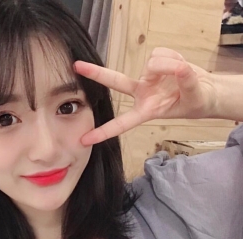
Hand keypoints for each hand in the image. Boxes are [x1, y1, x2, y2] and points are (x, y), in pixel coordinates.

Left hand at [74, 47, 216, 144]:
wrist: (206, 90)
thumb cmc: (196, 101)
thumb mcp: (194, 99)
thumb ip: (186, 83)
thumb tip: (178, 68)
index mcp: (146, 111)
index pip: (122, 123)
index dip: (104, 132)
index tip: (84, 139)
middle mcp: (141, 93)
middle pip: (116, 82)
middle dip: (96, 73)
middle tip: (76, 66)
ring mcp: (147, 77)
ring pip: (154, 62)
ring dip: (172, 64)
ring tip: (183, 74)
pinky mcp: (154, 62)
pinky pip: (162, 52)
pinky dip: (176, 57)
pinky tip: (180, 66)